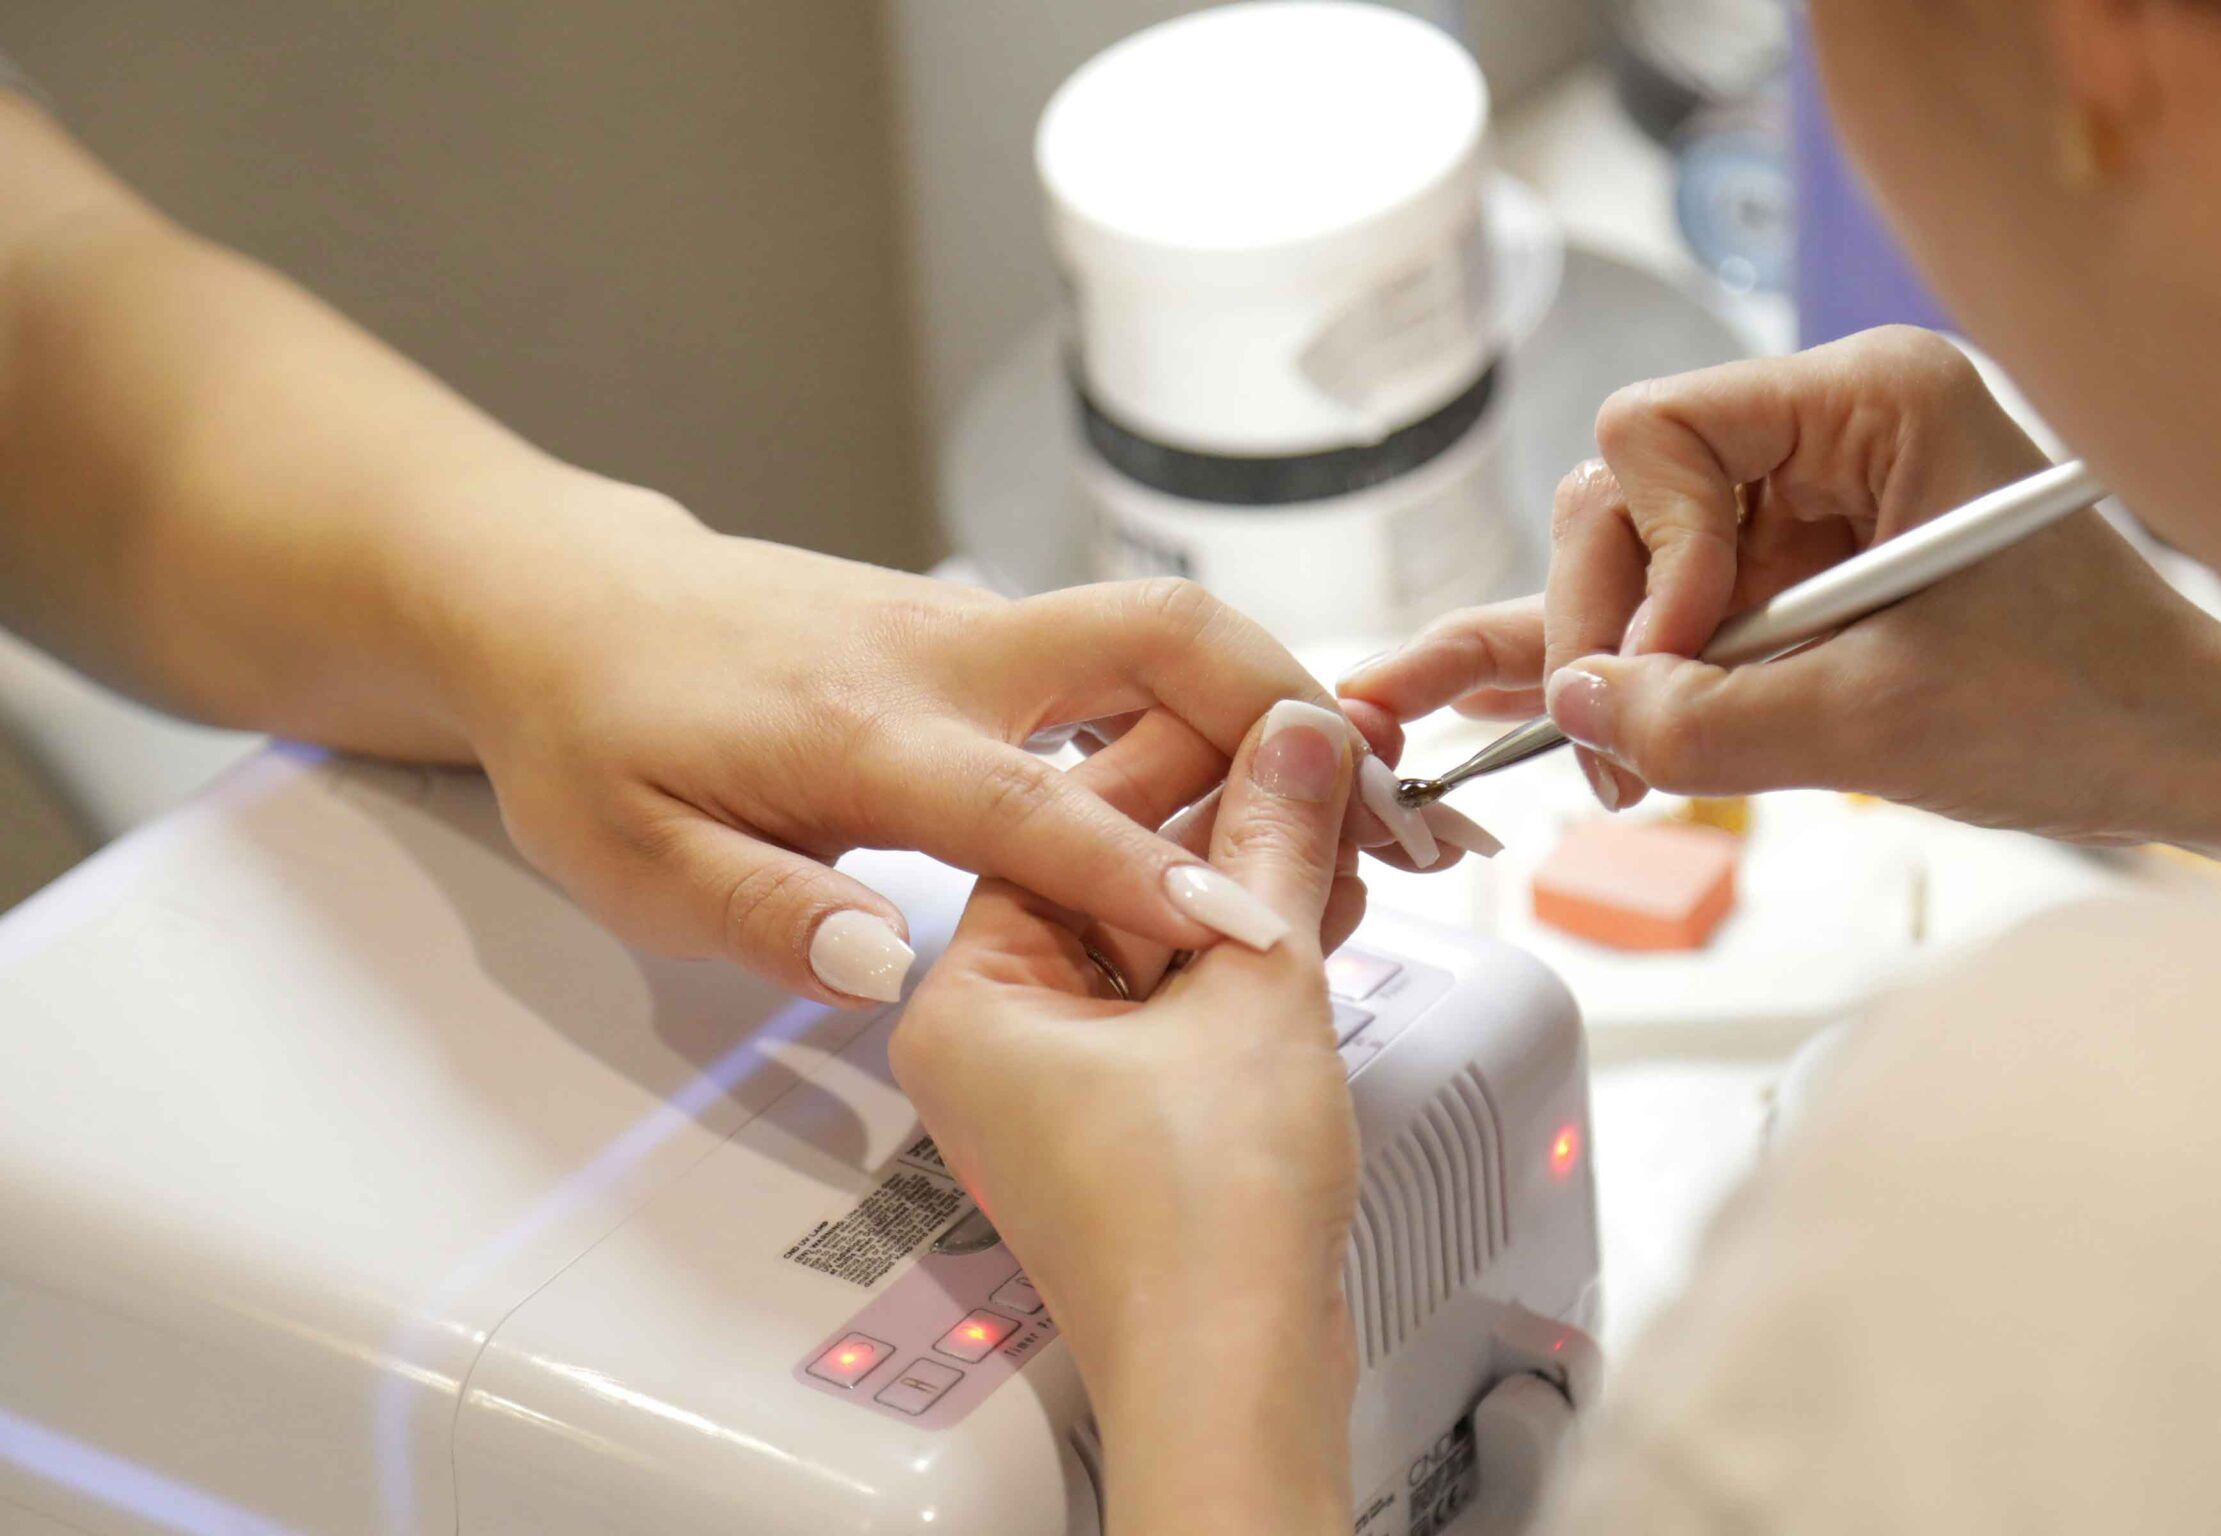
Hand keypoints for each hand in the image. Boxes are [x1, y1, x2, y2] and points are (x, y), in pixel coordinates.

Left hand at [433, 483, 1452, 1006]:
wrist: (565, 599)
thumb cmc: (595, 732)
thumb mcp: (632, 857)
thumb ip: (763, 912)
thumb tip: (891, 962)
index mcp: (865, 729)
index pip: (1039, 806)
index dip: (1154, 875)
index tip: (1261, 930)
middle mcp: (944, 656)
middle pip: (1158, 636)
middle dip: (1286, 705)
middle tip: (1384, 803)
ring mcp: (970, 628)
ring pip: (1159, 631)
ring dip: (1270, 701)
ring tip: (1361, 804)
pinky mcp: (981, 631)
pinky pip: (1123, 654)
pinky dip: (1209, 704)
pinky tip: (1248, 780)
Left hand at [892, 700, 1361, 1535]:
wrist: (1234, 1381)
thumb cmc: (1199, 1227)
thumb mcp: (1252, 988)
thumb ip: (1273, 844)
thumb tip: (1294, 740)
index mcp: (968, 996)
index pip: (1062, 822)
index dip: (1181, 754)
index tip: (1262, 713)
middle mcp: (993, 1036)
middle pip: (1109, 875)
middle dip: (1226, 824)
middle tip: (1315, 766)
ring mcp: (1055, 1083)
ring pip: (1152, 938)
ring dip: (1248, 887)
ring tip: (1339, 831)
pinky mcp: (1119, 1121)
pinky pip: (1174, 1000)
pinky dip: (1244, 957)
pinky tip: (1320, 908)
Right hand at [1343, 329, 2220, 850]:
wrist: (2182, 755)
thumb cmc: (2084, 709)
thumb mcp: (1879, 724)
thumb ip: (1710, 718)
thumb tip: (1576, 706)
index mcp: (1871, 400)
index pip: (1659, 431)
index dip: (1645, 553)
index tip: (1678, 658)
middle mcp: (1827, 428)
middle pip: (1628, 494)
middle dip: (1608, 622)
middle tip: (1616, 747)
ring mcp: (1808, 502)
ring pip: (1635, 558)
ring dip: (1610, 661)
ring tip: (1602, 766)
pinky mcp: (1800, 575)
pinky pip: (1676, 607)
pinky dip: (1617, 659)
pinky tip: (1510, 695)